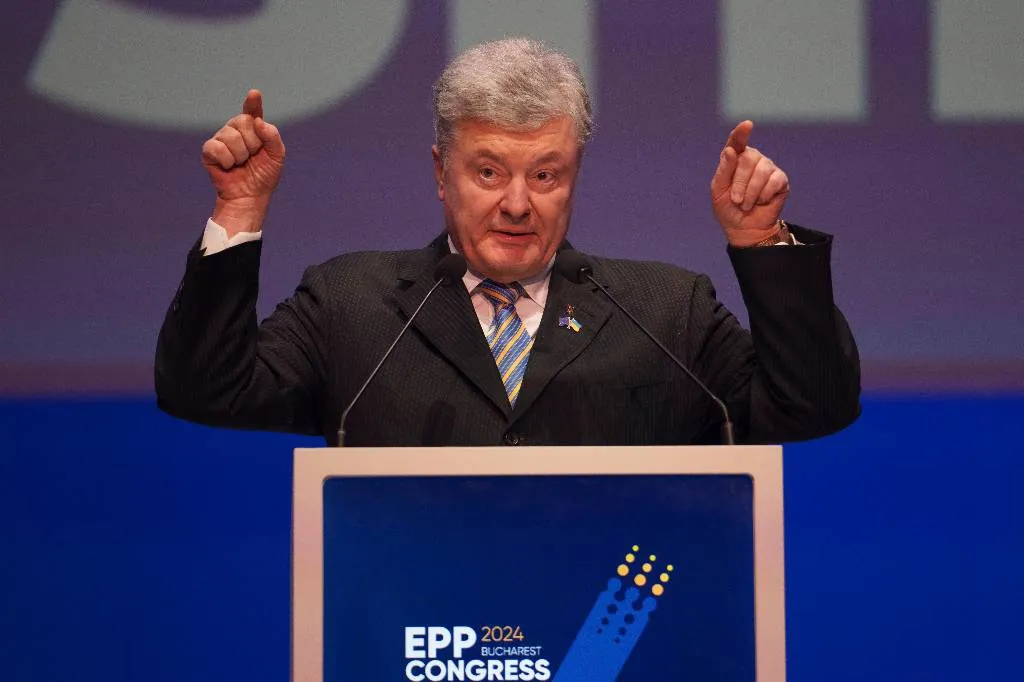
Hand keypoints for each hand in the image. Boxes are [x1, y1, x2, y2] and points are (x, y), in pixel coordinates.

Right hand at [201, 89, 285, 234]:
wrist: (250, 196)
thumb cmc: (263, 177)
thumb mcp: (276, 157)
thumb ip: (272, 137)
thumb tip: (258, 121)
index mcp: (253, 130)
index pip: (252, 112)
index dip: (253, 103)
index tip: (254, 94)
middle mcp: (236, 130)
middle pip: (243, 121)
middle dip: (253, 143)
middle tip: (252, 157)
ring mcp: (221, 139)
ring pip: (231, 136)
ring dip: (241, 155)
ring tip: (241, 164)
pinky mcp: (209, 151)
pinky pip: (217, 147)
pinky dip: (227, 160)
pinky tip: (229, 167)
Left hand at [709, 121, 789, 246]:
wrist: (744, 228)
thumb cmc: (728, 208)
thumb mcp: (718, 191)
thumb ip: (723, 170)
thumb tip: (730, 150)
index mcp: (735, 159)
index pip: (737, 142)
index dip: (741, 133)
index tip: (747, 125)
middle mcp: (753, 159)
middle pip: (748, 159)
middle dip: (739, 183)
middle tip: (736, 201)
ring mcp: (768, 168)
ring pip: (761, 171)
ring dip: (751, 192)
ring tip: (746, 204)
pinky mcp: (780, 180)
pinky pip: (774, 182)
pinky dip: (764, 196)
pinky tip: (761, 202)